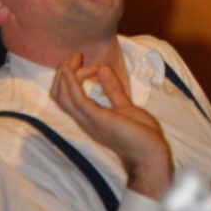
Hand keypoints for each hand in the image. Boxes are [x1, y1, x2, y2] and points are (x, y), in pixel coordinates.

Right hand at [50, 53, 172, 199]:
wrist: (151, 154)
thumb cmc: (140, 135)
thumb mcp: (124, 106)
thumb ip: (112, 89)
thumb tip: (102, 69)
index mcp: (89, 118)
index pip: (65, 98)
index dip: (69, 77)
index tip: (85, 62)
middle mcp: (84, 120)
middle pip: (58, 96)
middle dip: (61, 74)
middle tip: (74, 56)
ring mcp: (89, 121)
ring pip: (62, 98)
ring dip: (65, 75)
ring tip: (72, 59)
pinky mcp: (98, 119)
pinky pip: (77, 100)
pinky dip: (72, 84)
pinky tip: (71, 70)